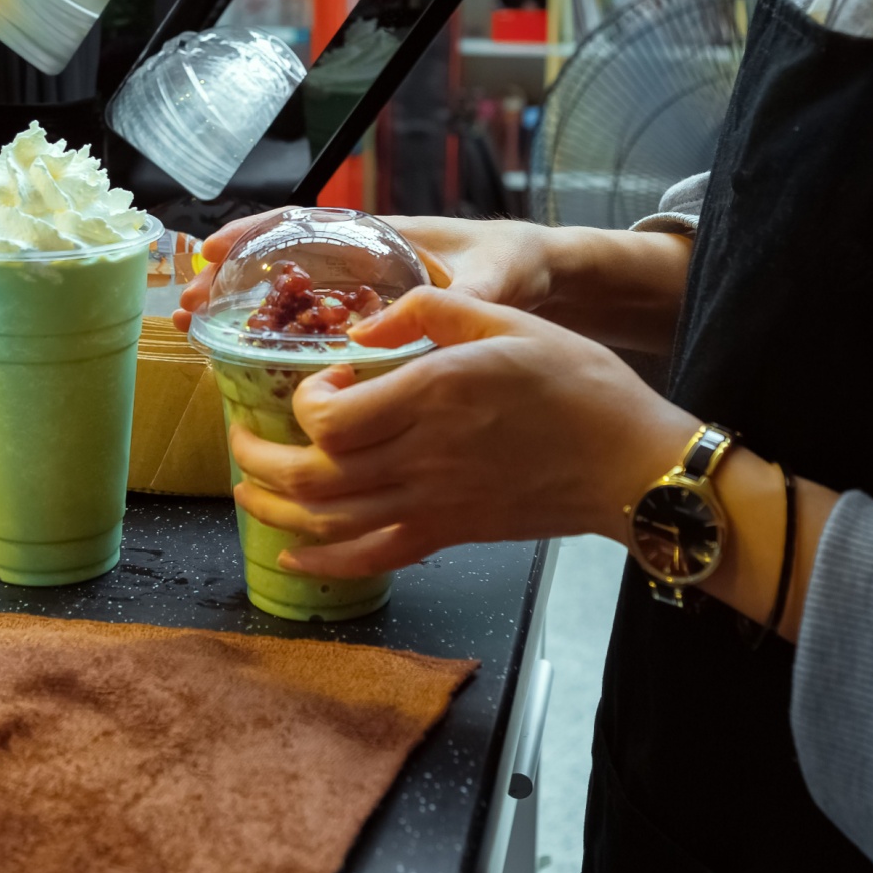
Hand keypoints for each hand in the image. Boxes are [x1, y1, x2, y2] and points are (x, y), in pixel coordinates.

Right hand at [172, 211, 558, 332]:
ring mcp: (366, 298)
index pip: (303, 224)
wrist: (542, 282)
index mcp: (381, 238)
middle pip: (283, 267)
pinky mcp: (377, 330)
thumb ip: (465, 297)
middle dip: (232, 284)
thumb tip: (422, 323)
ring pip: (293, 303)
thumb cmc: (515, 263)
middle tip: (187, 311)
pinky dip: (284, 347)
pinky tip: (255, 373)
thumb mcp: (493, 277)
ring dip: (246, 317)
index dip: (252, 236)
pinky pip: (318, 334)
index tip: (209, 253)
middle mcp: (364, 265)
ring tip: (198, 339)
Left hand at [229, 286, 700, 577]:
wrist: (630, 463)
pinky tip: (294, 552)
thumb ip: (430, 310)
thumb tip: (365, 325)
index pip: (330, 416)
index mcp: (436, 392)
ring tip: (248, 485)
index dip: (304, 400)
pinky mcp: (449, 532)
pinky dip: (322, 563)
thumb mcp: (509, 318)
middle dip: (259, 457)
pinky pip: (371, 559)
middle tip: (243, 437)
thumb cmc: (578, 385)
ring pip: (327, 520)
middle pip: (311, 474)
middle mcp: (424, 453)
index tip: (320, 380)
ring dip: (274, 506)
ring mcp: (434, 502)